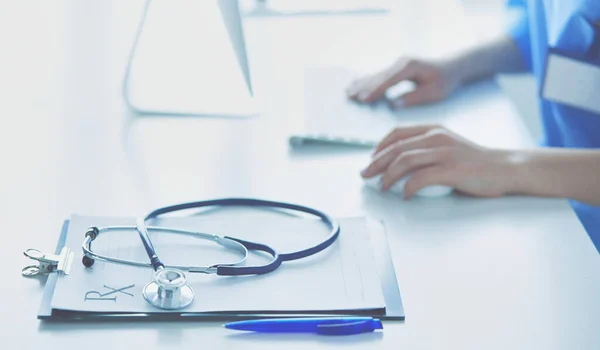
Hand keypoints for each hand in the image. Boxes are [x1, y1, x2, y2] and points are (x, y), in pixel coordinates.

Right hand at [346, 57, 461, 107]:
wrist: (452, 67)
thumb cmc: (445, 81)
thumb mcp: (434, 92)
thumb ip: (414, 98)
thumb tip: (394, 105)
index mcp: (410, 66)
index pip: (390, 80)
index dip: (376, 90)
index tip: (364, 99)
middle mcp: (401, 62)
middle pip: (379, 76)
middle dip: (364, 87)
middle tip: (350, 98)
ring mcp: (397, 63)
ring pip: (376, 75)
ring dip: (361, 84)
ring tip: (348, 93)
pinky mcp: (395, 67)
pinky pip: (378, 75)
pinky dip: (366, 80)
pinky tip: (355, 84)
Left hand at [360, 125, 515, 198]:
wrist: (506, 167)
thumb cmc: (474, 160)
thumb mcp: (448, 145)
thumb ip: (426, 148)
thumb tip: (398, 161)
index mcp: (434, 129)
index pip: (397, 133)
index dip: (380, 146)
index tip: (371, 159)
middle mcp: (437, 137)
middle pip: (396, 148)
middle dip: (376, 163)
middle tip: (365, 175)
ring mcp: (444, 152)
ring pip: (404, 161)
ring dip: (388, 176)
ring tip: (382, 187)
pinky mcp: (452, 170)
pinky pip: (421, 178)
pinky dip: (408, 188)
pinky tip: (404, 195)